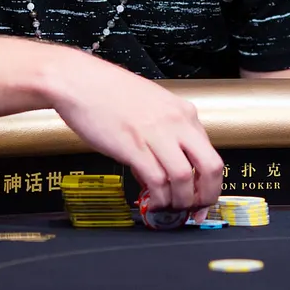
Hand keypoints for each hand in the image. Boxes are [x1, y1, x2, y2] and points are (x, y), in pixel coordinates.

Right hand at [45, 52, 223, 213]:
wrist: (77, 80)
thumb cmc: (107, 91)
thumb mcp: (148, 109)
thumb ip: (162, 138)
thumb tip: (163, 173)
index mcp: (182, 112)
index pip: (212, 153)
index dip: (211, 183)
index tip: (203, 198)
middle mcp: (175, 122)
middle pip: (210, 166)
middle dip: (207, 195)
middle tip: (196, 209)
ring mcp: (155, 134)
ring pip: (185, 178)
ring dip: (180, 201)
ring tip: (170, 207)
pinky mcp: (133, 146)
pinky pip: (157, 181)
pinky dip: (158, 197)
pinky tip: (151, 200)